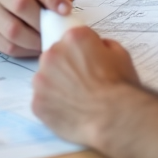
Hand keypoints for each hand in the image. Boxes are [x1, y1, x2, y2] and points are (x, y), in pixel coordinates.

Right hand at [0, 0, 72, 56]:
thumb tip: (67, 3)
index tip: (66, 10)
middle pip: (21, 5)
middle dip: (43, 21)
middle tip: (57, 30)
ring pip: (13, 30)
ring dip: (35, 40)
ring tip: (48, 41)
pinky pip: (7, 46)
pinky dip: (25, 50)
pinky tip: (34, 47)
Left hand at [31, 27, 139, 146]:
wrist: (114, 119)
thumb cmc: (120, 88)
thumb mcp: (121, 54)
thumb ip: (103, 46)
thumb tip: (96, 50)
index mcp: (74, 38)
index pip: (72, 38)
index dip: (82, 51)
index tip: (88, 63)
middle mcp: (53, 54)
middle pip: (55, 56)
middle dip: (66, 67)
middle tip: (83, 83)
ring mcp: (42, 80)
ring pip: (45, 79)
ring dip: (56, 86)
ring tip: (76, 100)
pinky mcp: (37, 103)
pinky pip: (42, 101)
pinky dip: (53, 106)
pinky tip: (69, 112)